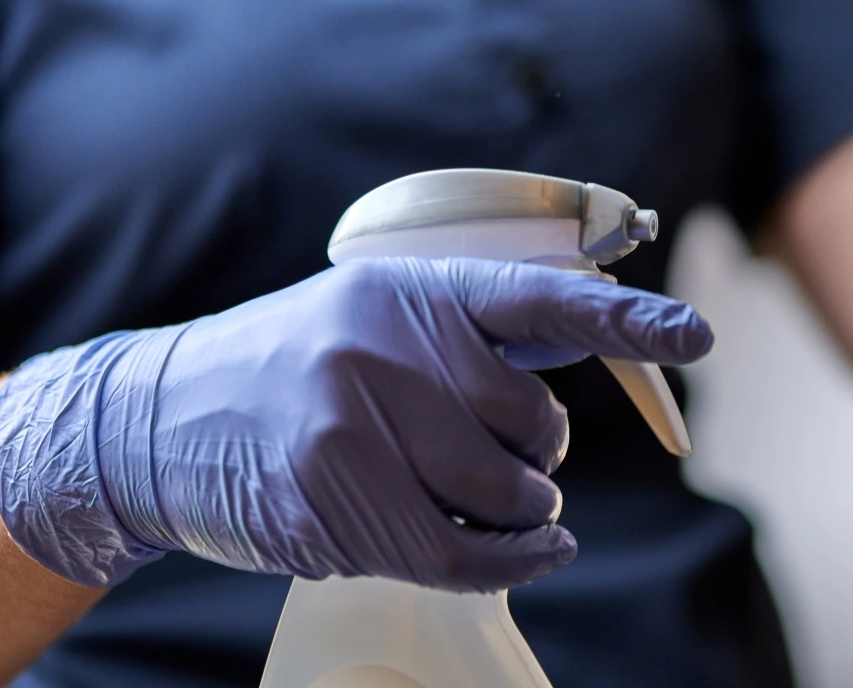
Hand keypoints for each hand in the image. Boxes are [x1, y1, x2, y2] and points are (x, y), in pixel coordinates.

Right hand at [0, 258, 712, 590]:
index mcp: (408, 289)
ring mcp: (352, 422)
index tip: (697, 335)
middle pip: (532, 423)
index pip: (541, 300)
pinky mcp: (332, 498)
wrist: (156, 419)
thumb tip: (594, 336)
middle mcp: (383, 343)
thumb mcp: (376, 318)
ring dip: (519, 511)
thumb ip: (474, 333)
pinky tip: (532, 554)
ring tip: (483, 497)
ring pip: (503, 493)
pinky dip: (512, 563)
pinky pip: (460, 552)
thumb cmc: (292, 370)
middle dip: (539, 455)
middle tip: (507, 457)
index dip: (628, 319)